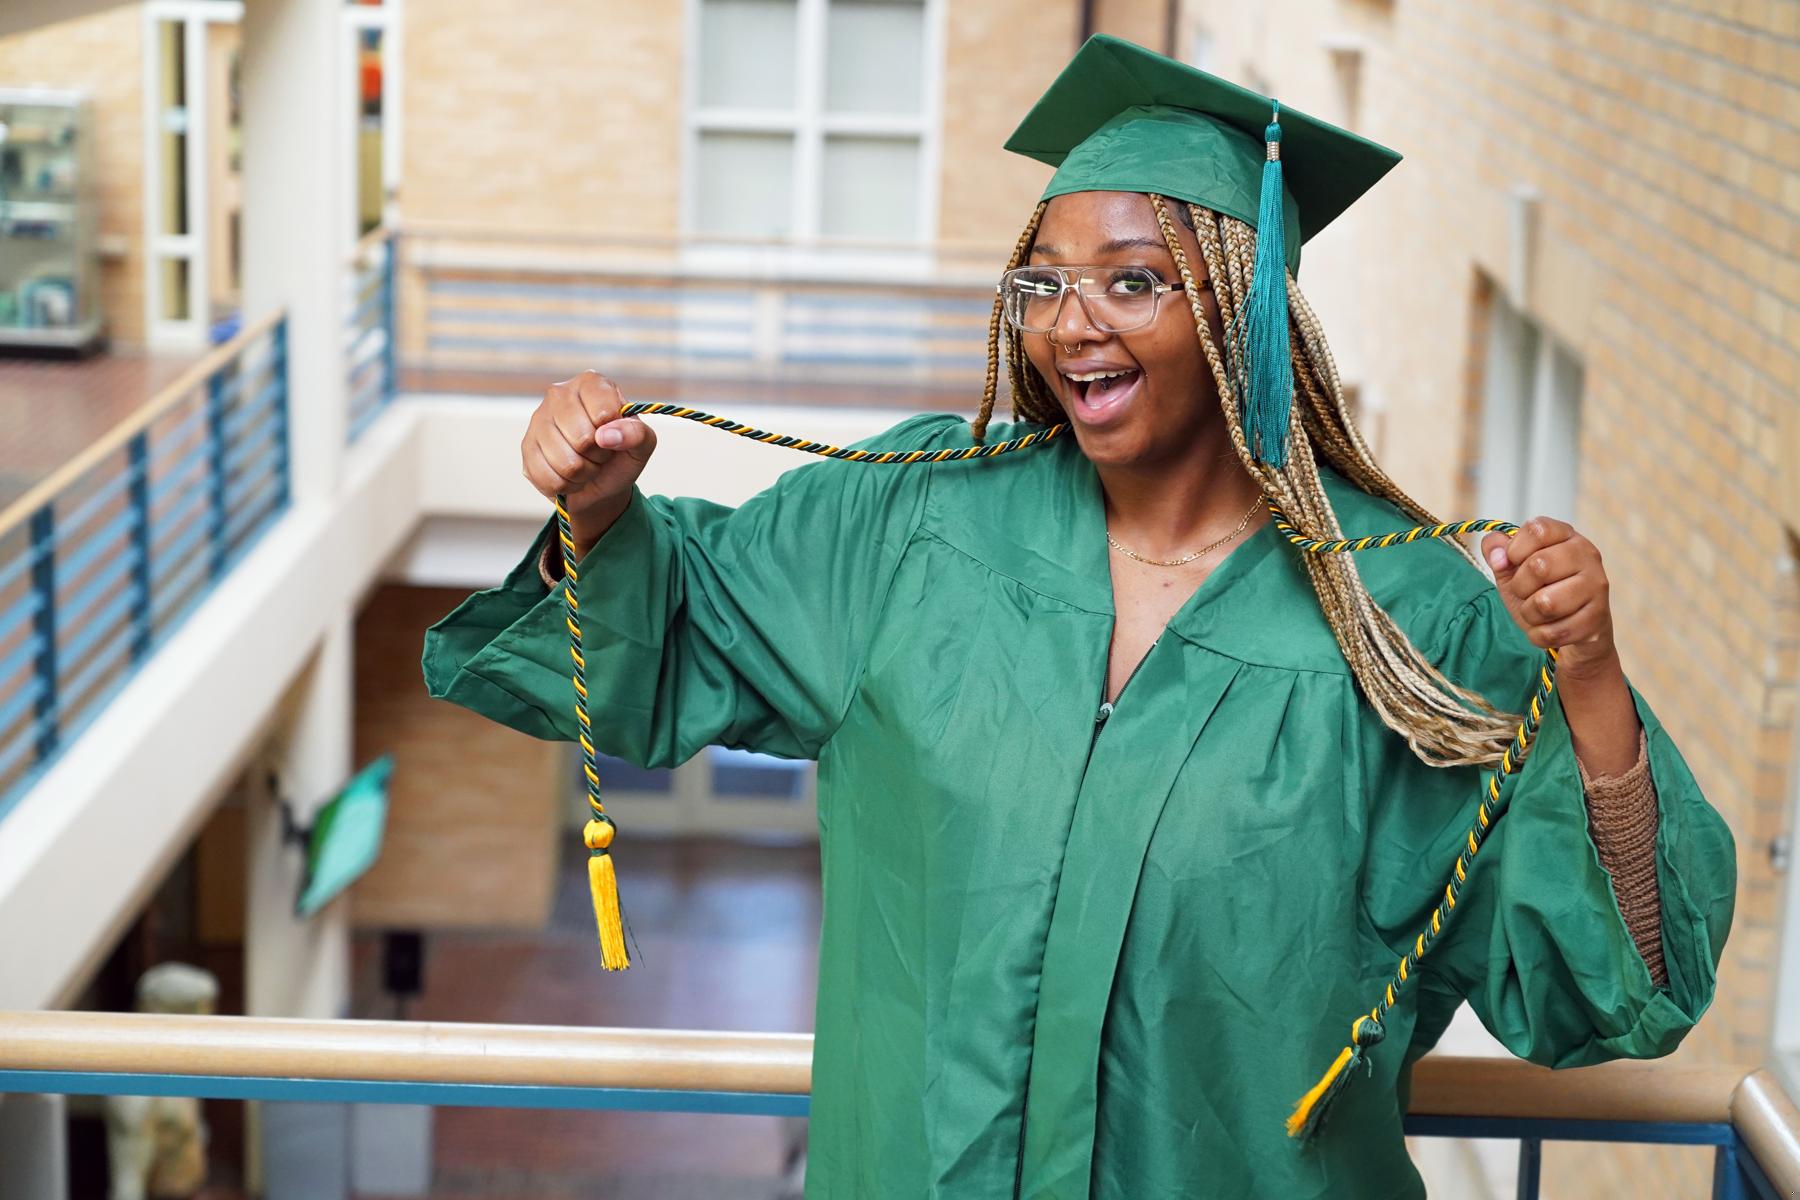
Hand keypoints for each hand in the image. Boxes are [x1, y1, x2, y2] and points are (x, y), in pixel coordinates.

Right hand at [520, 370, 656, 520]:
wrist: (600, 483)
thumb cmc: (621, 455)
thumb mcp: (642, 444)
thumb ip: (637, 434)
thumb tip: (606, 436)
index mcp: (591, 383)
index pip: (604, 412)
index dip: (614, 434)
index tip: (614, 435)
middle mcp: (559, 394)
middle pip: (582, 438)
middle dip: (597, 456)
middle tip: (599, 453)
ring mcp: (538, 419)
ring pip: (565, 462)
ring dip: (583, 474)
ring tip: (586, 464)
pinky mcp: (526, 446)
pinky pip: (548, 477)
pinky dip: (566, 485)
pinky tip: (569, 475)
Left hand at [1481, 517, 1619, 680]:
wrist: (1574, 630)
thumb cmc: (1541, 592)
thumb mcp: (1513, 569)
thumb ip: (1497, 552)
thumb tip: (1495, 551)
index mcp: (1566, 536)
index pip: (1537, 529)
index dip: (1515, 549)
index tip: (1513, 561)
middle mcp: (1587, 555)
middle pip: (1538, 566)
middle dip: (1520, 586)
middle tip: (1525, 592)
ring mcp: (1596, 585)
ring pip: (1545, 602)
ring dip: (1529, 613)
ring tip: (1537, 611)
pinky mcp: (1597, 617)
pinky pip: (1552, 631)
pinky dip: (1539, 635)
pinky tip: (1548, 628)